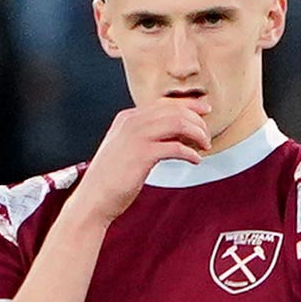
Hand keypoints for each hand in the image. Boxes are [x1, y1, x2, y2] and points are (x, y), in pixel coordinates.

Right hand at [70, 96, 213, 224]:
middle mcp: (131, 123)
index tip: (207, 109)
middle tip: (206, 138)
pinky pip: (176, 147)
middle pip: (175, 111)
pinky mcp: (141, 155)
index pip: (164, 103)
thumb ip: (150, 133)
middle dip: (197, 122)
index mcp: (127, 118)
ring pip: (178, 123)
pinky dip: (191, 153)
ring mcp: (135, 137)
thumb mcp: (129, 146)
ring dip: (198, 134)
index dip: (190, 104)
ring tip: (204, 147)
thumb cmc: (114, 175)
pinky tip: (195, 160)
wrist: (94, 197)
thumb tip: (181, 128)